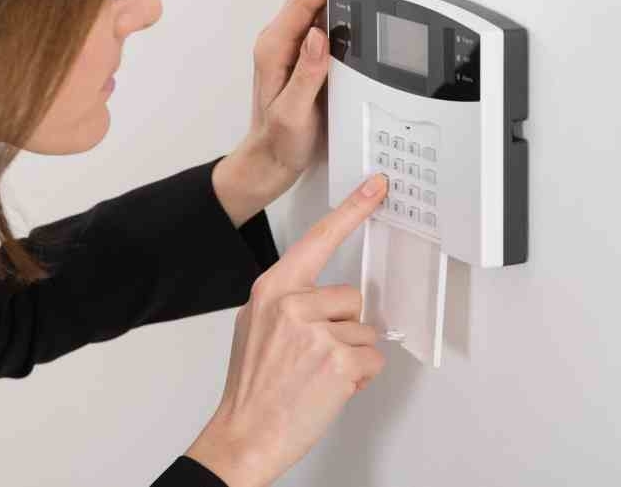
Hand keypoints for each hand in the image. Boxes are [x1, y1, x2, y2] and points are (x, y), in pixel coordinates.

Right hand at [185, 172, 389, 486]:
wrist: (244, 434)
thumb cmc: (252, 387)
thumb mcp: (255, 326)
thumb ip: (287, 302)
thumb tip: (322, 297)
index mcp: (272, 288)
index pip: (319, 239)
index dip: (352, 210)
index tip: (376, 187)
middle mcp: (293, 303)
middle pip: (352, 297)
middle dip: (342, 328)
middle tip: (312, 357)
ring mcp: (316, 331)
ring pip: (364, 331)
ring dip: (350, 356)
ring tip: (316, 376)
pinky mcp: (339, 361)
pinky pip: (372, 359)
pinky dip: (358, 378)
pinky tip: (328, 388)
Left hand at [245, 0, 380, 184]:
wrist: (268, 157)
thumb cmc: (280, 140)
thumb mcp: (294, 112)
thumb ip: (307, 73)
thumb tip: (319, 34)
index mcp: (276, 47)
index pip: (309, 0)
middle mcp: (279, 38)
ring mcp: (288, 40)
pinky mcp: (300, 48)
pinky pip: (311, 4)